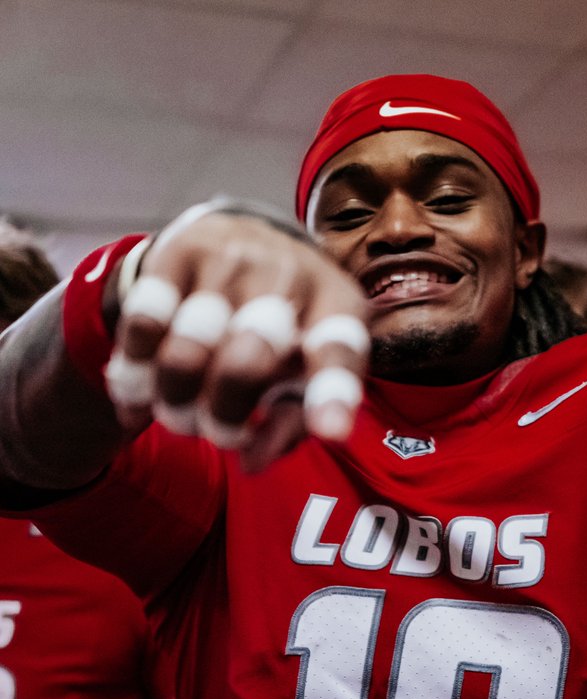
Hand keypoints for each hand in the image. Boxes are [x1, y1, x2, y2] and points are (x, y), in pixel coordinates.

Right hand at [106, 203, 368, 470]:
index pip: (339, 350)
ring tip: (178, 414)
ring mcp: (234, 259)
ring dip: (175, 402)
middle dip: (223, 416)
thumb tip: (253, 461)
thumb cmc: (285, 325)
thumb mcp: (306, 368)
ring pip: (187, 352)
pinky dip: (135, 370)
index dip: (334, 394)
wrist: (243, 237)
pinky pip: (145, 324)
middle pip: (248, 362)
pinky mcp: (178, 252)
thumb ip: (290, 422)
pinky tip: (140, 389)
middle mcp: (291, 277)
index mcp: (338, 307)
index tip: (330, 432)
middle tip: (217, 434)